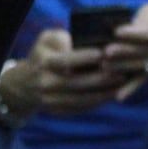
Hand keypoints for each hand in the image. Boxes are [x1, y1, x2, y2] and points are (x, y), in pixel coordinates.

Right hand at [1, 28, 128, 116]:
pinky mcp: (58, 111)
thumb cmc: (44, 53)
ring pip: (81, 99)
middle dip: (100, 78)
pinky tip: (112, 94)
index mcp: (44, 62)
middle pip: (76, 83)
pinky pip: (80, 108)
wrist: (25, 83)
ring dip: (103, 93)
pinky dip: (97, 102)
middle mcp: (46, 83)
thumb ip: (62, 36)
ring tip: (121, 84)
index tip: (102, 53)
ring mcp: (51, 100)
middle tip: (121, 72)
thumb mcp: (47, 39)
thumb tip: (82, 42)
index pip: (65, 60)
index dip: (84, 57)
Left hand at [103, 2, 147, 97]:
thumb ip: (143, 18)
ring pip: (142, 67)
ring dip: (124, 68)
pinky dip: (131, 88)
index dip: (134, 32)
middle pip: (144, 51)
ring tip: (106, 68)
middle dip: (125, 52)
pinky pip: (143, 81)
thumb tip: (128, 28)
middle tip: (106, 52)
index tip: (116, 31)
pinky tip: (119, 96)